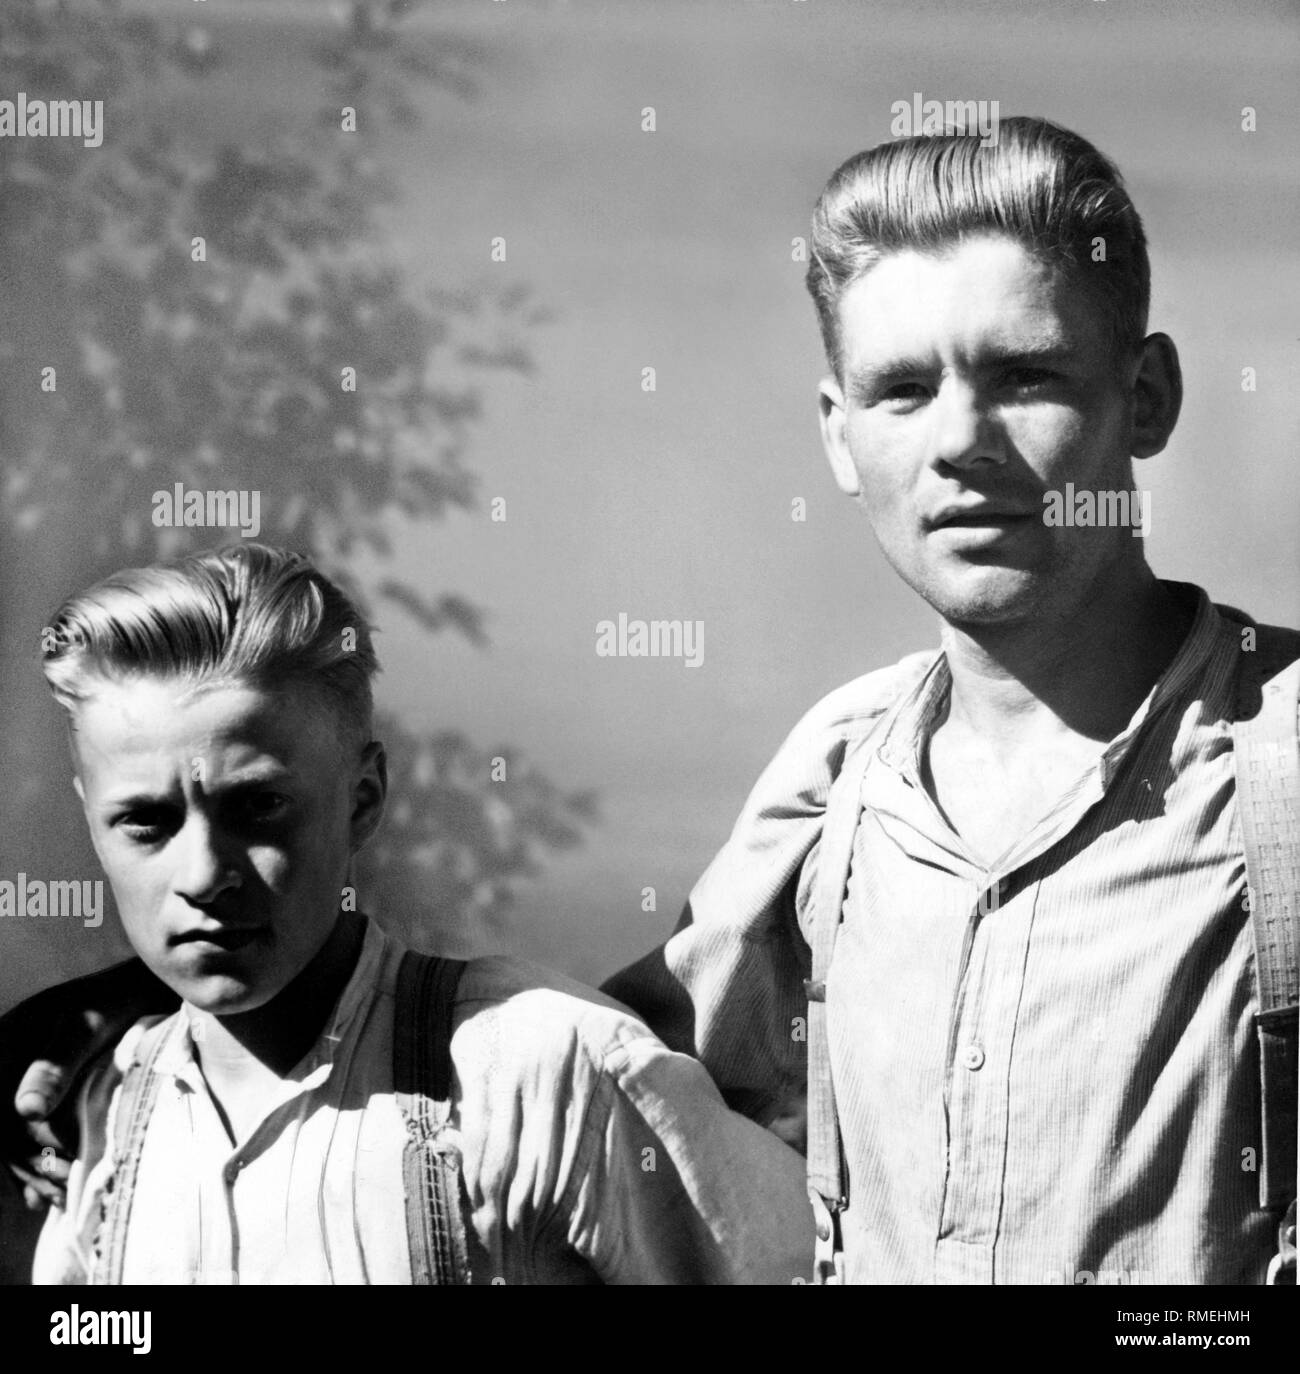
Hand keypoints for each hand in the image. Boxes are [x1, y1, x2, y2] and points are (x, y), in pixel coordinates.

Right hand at [1, 959, 176, 1211]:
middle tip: (71, 1185)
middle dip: (35, 1163)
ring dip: (38, 1172)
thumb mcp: (90, 1025)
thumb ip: (58, 1064)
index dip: (26, 1143)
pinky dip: (38, 1168)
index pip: (3, 1112)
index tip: (63, 1161)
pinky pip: (29, 1139)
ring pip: (17, 1140)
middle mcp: (10, 1065)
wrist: (148, 988)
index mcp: (8, 1044)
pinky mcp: (46, 1095)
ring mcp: (26, 1082)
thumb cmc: (122, 999)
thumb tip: (25, 1110)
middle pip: (7, 1131)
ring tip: (66, 1193)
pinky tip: (49, 1194)